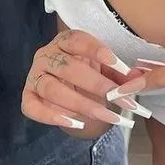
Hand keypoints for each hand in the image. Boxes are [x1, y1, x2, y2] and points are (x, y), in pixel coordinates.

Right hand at [21, 29, 150, 135]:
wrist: (71, 90)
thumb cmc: (90, 73)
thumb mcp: (106, 70)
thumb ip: (120, 73)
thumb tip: (137, 78)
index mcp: (65, 41)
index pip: (78, 40)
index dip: (98, 51)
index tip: (119, 65)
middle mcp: (46, 55)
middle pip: (68, 68)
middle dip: (97, 85)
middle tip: (120, 99)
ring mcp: (34, 76)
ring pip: (52, 89)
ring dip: (81, 104)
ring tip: (105, 115)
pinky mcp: (28, 97)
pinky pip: (33, 108)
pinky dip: (52, 117)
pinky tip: (75, 123)